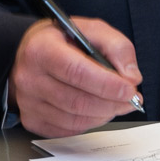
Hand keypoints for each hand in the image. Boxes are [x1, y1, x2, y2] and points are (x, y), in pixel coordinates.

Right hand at [10, 17, 140, 135]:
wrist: (33, 54)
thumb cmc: (62, 41)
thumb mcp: (91, 29)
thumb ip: (116, 47)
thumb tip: (131, 76)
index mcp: (41, 49)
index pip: (76, 72)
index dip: (107, 84)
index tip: (130, 89)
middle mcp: (29, 78)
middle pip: (77, 101)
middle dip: (111, 103)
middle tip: (132, 99)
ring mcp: (27, 102)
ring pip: (75, 120)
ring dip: (104, 115)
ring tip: (116, 103)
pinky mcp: (32, 120)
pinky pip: (68, 130)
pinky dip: (90, 123)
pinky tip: (97, 110)